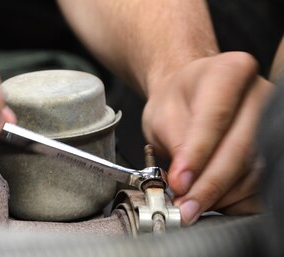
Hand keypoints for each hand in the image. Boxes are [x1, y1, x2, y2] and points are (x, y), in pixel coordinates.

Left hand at [142, 52, 272, 224]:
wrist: (189, 98)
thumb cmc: (177, 102)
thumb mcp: (162, 115)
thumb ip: (176, 146)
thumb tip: (185, 184)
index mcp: (228, 72)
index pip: (216, 119)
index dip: (197, 155)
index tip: (179, 182)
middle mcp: (259, 95)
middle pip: (242, 148)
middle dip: (209, 185)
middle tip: (185, 206)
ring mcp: (273, 122)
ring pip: (254, 172)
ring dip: (221, 196)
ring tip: (191, 203)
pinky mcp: (274, 148)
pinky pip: (261, 185)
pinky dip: (235, 200)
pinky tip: (212, 199)